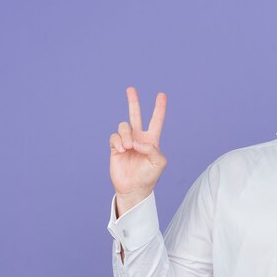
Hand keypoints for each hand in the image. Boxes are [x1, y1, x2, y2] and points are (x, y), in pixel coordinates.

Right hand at [109, 87, 167, 215]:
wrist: (134, 188)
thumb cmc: (149, 176)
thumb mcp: (158, 162)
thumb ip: (152, 149)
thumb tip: (137, 141)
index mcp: (152, 140)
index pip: (156, 121)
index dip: (159, 108)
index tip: (162, 95)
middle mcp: (138, 138)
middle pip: (136, 115)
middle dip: (133, 101)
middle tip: (131, 88)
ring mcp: (126, 142)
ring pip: (124, 126)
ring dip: (126, 135)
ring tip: (128, 147)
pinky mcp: (115, 147)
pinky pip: (114, 137)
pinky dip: (118, 142)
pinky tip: (122, 150)